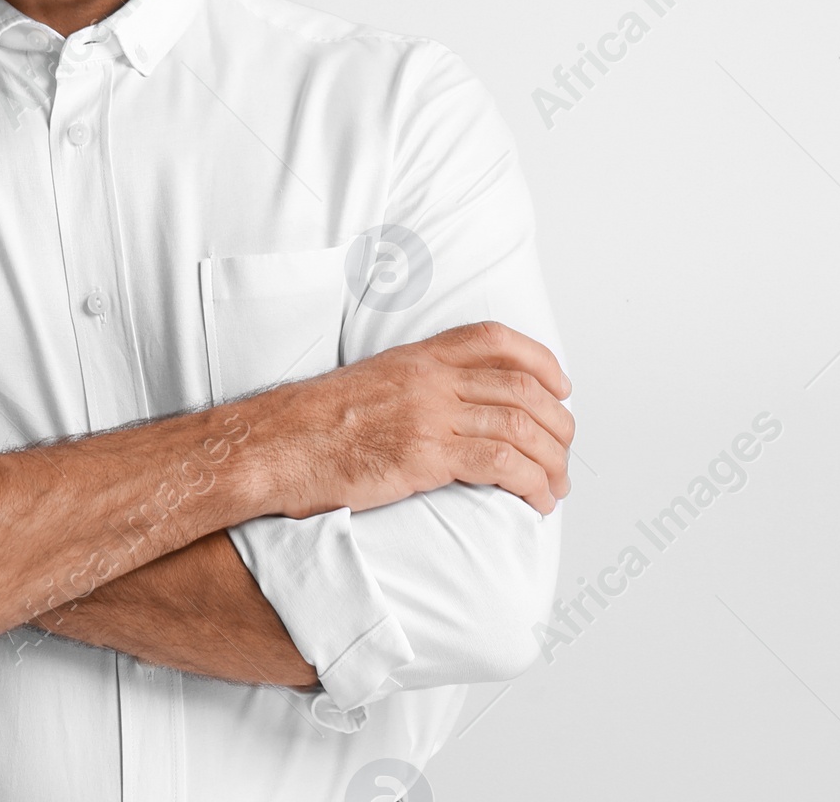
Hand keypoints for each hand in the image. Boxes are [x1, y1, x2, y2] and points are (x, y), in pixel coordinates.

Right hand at [272, 320, 573, 518]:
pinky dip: (531, 483)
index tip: (560, 386)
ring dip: (552, 460)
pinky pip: (500, 465)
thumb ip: (411, 388)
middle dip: (557, 422)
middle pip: (519, 386)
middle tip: (564, 452)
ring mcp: (428, 416)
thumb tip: (448, 412)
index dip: (539, 359)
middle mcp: (428, 380)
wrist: (275, 446)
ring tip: (556, 487)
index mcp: (415, 357)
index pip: (493, 339)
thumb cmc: (311, 426)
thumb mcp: (368, 386)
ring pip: (519, 426)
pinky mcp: (424, 457)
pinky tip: (536, 501)